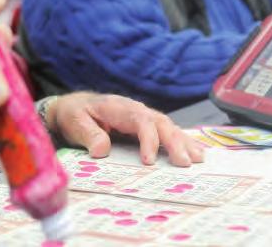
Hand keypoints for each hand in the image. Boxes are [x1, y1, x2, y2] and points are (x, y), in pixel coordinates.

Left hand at [43, 92, 203, 167]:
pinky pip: (166, 131)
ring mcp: (141, 116)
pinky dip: (181, 140)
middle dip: (174, 142)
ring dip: (183, 141)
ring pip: (167, 126)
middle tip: (185, 163)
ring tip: (199, 159)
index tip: (149, 161)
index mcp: (117, 107)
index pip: (140, 120)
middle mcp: (134, 109)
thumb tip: (101, 150)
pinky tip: (195, 151)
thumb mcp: (74, 122)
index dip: (148, 139)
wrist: (72, 106)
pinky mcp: (144, 125)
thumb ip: (88, 134)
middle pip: (159, 122)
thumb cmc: (74, 114)